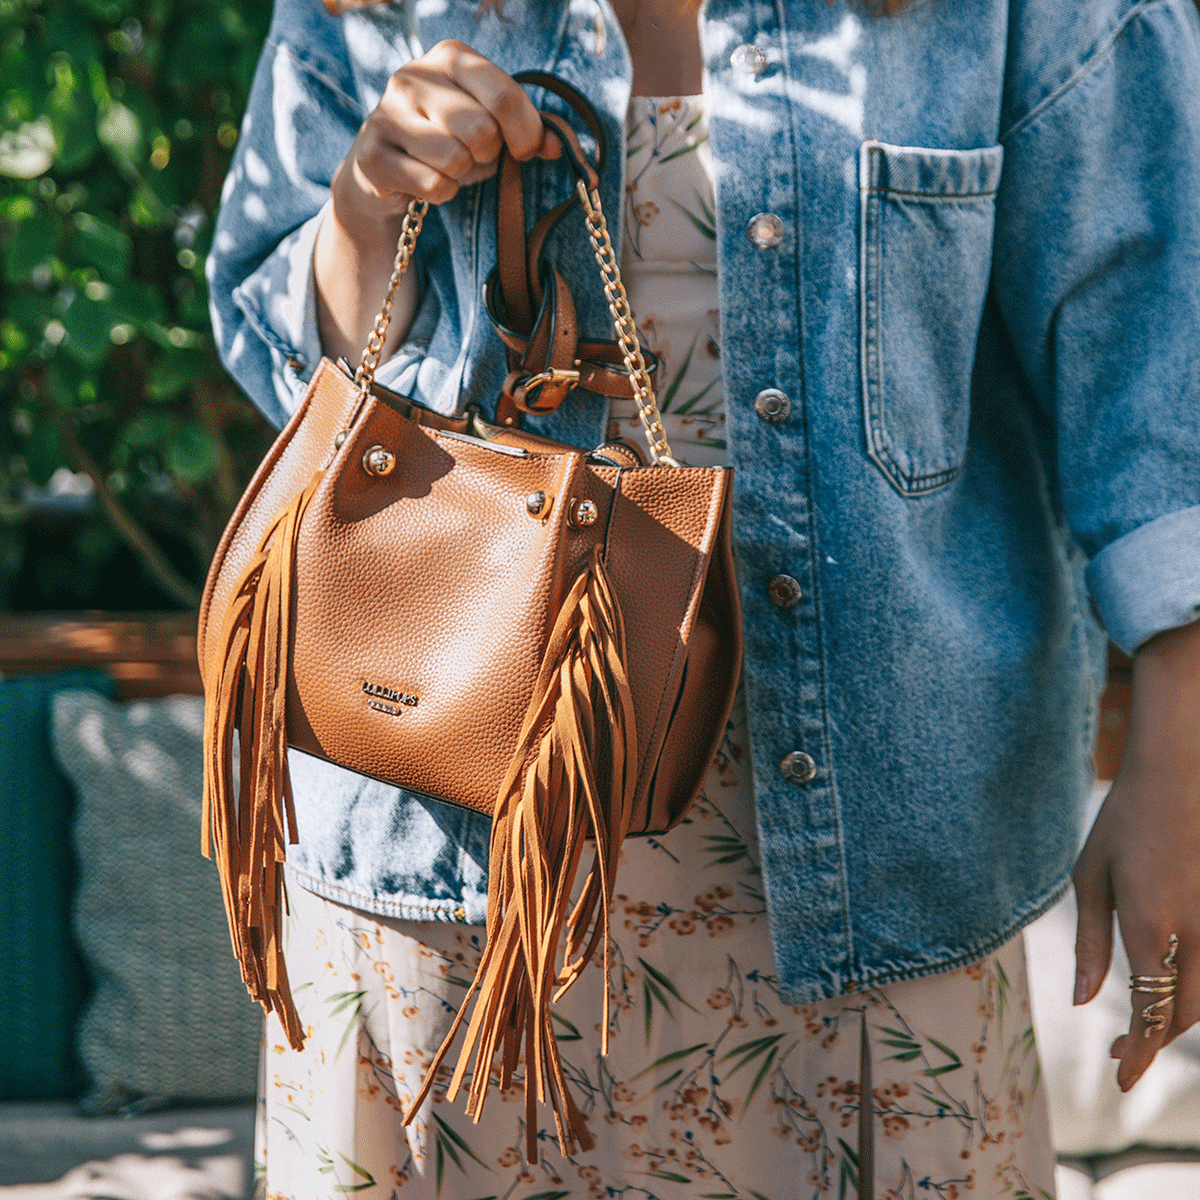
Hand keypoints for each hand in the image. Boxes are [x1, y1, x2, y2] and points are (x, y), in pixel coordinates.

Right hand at [333, 40, 560, 228]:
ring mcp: (386, 114)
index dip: (526, 133)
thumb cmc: (447, 140)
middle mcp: (413, 76)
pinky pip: (433, 185)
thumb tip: (555, 146)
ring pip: (455, 159)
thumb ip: (528, 130)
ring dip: (462, 174)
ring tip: (449, 165)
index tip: (525, 150)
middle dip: (489, 155)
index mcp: (449, 57)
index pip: (504, 95)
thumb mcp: (491, 126)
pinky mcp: (372, 155)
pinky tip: (427, 180)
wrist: (382, 168)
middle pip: (482, 130)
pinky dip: (441, 193)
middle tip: (476, 156)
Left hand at [1072, 619, 1199, 1090]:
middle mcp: (1194, 932)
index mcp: (1151, 924)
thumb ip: (1090, 943)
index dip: (1136, 1051)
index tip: (1120, 1079)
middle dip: (1152, 1041)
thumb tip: (1085, 1002)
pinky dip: (1198, 993)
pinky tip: (1172, 992)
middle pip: (1184, 1014)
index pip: (1148, 1009)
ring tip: (1141, 1028)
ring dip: (1177, 1021)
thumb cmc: (1123, 823)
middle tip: (1120, 1054)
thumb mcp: (1090, 877)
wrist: (1178, 775)